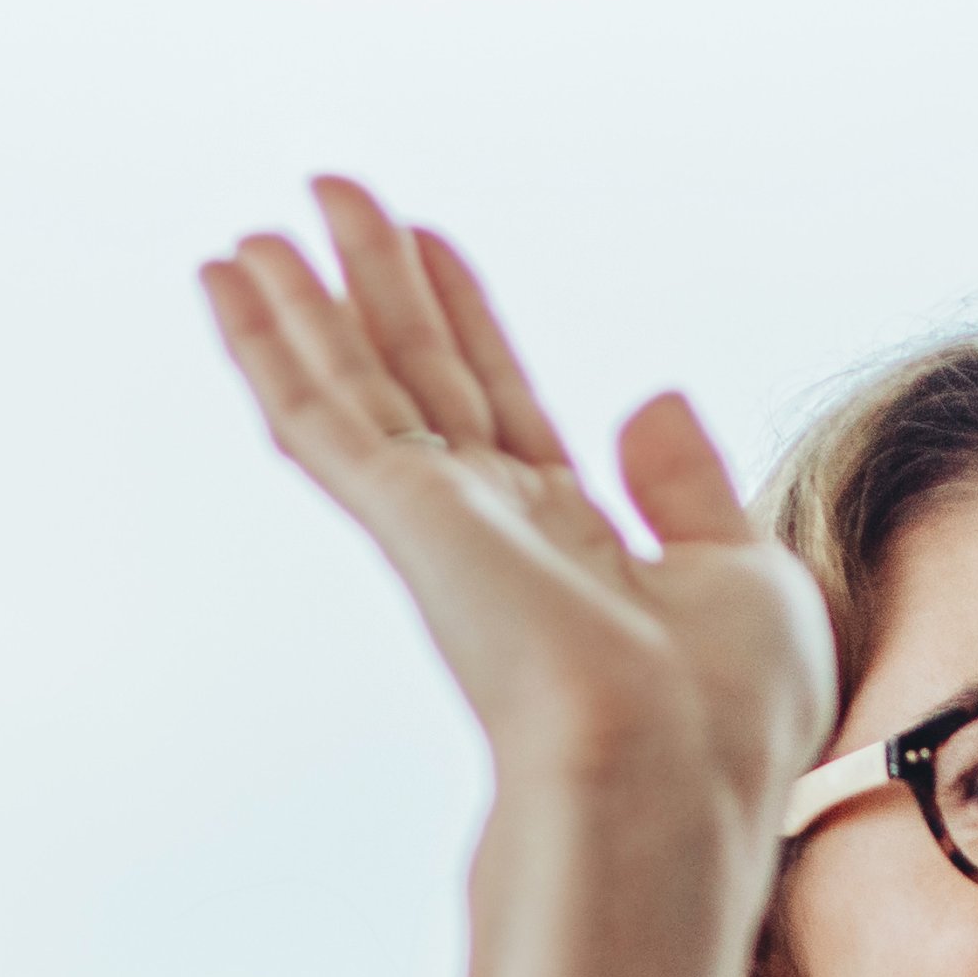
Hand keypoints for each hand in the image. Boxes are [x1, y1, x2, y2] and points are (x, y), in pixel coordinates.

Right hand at [204, 178, 829, 842]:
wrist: (670, 777)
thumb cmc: (722, 716)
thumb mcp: (744, 577)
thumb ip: (688, 489)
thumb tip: (646, 401)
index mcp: (570, 545)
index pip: (502, 405)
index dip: (465, 321)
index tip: (430, 246)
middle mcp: (491, 530)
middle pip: (417, 377)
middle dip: (375, 288)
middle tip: (330, 199)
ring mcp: (438, 524)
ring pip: (352, 390)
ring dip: (300, 308)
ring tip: (253, 234)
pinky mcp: (404, 518)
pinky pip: (320, 413)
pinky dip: (271, 344)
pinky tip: (233, 283)